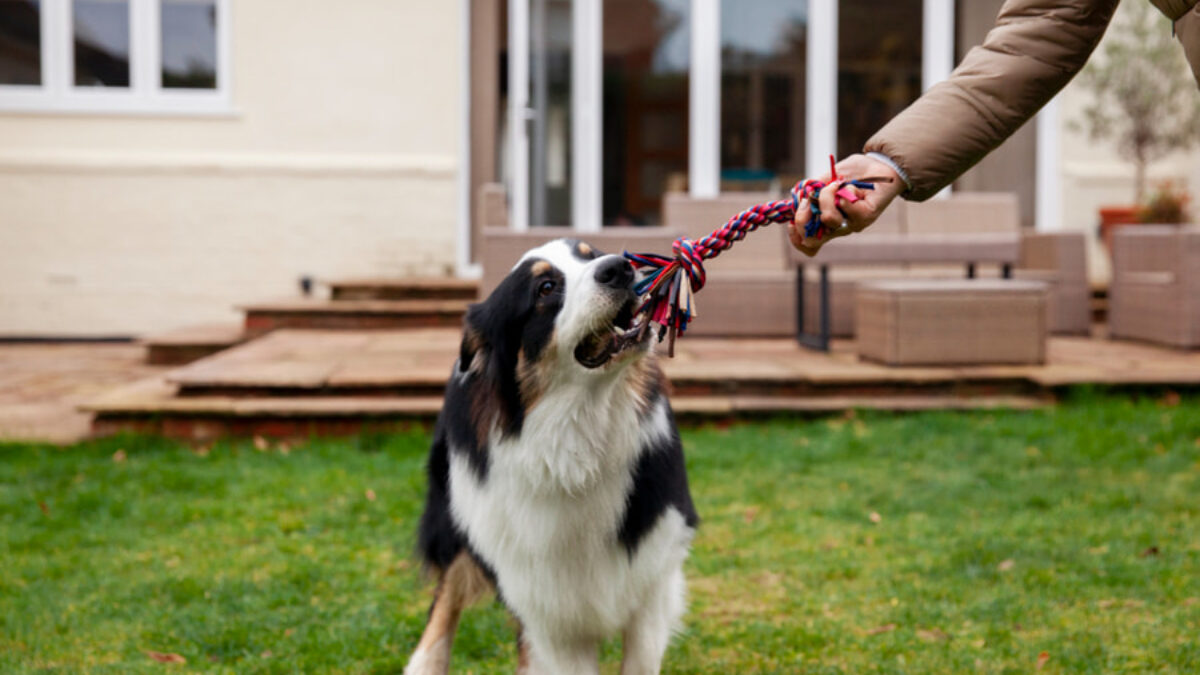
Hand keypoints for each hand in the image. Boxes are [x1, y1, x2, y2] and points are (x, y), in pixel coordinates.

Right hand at [788, 153, 904, 256]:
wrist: (880, 164)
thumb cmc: (853, 173)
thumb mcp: (825, 179)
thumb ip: (812, 191)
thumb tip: (800, 200)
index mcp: (825, 222)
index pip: (808, 244)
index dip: (796, 238)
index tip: (791, 222)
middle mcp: (837, 227)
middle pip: (812, 240)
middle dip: (803, 218)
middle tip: (808, 199)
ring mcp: (851, 224)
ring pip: (828, 219)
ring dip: (827, 196)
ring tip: (837, 184)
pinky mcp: (865, 216)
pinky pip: (845, 205)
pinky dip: (845, 190)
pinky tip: (853, 186)